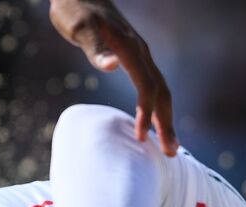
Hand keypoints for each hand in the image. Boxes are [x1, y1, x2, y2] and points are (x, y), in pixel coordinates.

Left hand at [48, 0, 177, 155]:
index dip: (146, 114)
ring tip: (167, 143)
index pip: (147, 88)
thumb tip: (113, 65)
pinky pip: (150, 84)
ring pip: (159, 89)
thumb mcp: (81, 28)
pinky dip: (154, 106)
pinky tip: (149, 120)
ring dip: (164, 117)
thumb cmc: (75, 8)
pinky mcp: (132, 55)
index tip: (142, 139)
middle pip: (161, 92)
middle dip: (166, 123)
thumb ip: (96, 47)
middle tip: (170, 152)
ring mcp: (139, 53)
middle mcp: (141, 52)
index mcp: (132, 49)